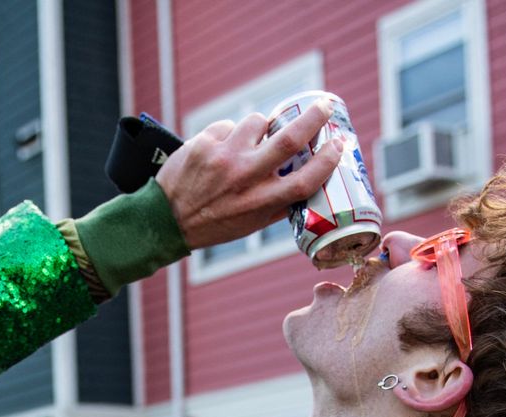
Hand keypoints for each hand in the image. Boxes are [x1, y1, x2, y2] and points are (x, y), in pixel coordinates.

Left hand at [156, 101, 344, 250]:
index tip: (339, 143)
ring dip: (260, 127)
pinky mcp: (204, 143)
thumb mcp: (252, 223)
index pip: (306, 179)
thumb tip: (311, 180)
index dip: (328, 159)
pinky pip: (228, 126)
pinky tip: (222, 149)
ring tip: (252, 140)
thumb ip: (279, 203)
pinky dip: (231, 134)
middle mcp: (245, 178)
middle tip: (325, 104)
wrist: (165, 219)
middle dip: (314, 116)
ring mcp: (223, 157)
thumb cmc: (216, 223)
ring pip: (257, 122)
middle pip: (290, 138)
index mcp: (261, 202)